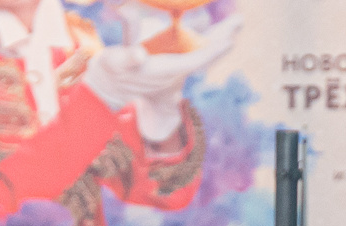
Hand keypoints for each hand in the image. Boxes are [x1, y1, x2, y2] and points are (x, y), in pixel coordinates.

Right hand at [86, 20, 228, 142]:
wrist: (106, 84)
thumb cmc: (110, 70)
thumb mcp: (114, 62)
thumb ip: (127, 58)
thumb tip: (139, 55)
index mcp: (164, 70)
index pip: (194, 61)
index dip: (211, 52)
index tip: (228, 41)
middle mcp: (174, 71)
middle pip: (204, 56)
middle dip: (221, 40)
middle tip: (239, 22)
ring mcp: (174, 69)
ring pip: (201, 53)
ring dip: (218, 37)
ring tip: (234, 23)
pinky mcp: (171, 65)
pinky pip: (195, 52)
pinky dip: (208, 41)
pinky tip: (218, 32)